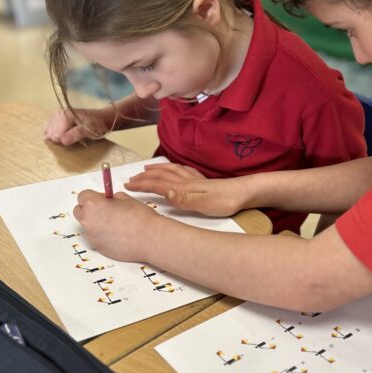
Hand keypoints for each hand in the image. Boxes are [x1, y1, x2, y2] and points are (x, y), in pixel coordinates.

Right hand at [44, 106, 113, 145]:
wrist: (101, 118)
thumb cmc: (96, 124)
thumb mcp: (89, 130)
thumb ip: (76, 134)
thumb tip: (63, 140)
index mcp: (66, 114)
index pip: (56, 134)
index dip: (65, 140)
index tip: (74, 140)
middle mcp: (59, 112)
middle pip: (51, 134)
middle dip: (61, 139)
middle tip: (73, 138)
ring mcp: (56, 115)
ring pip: (48, 133)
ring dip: (58, 137)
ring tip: (70, 135)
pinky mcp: (56, 119)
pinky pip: (49, 131)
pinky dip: (56, 135)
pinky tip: (64, 135)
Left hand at [73, 190, 159, 261]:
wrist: (150, 238)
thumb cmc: (140, 217)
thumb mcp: (126, 199)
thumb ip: (112, 198)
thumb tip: (109, 200)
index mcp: (93, 204)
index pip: (83, 196)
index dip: (94, 196)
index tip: (103, 198)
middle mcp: (88, 220)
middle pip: (80, 211)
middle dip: (90, 209)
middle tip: (106, 209)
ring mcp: (92, 236)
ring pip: (88, 225)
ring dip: (96, 222)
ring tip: (115, 224)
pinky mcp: (98, 247)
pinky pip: (96, 237)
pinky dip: (103, 234)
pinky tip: (118, 234)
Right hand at [125, 163, 246, 216]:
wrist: (245, 193)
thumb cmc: (225, 202)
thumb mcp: (204, 205)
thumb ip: (184, 199)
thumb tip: (165, 193)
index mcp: (184, 188)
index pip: (157, 185)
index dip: (141, 185)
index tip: (126, 186)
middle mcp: (187, 181)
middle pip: (161, 176)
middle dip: (144, 177)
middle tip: (130, 179)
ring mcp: (195, 179)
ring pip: (171, 170)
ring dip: (157, 169)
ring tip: (147, 169)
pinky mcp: (203, 180)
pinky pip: (183, 170)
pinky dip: (173, 167)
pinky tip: (174, 168)